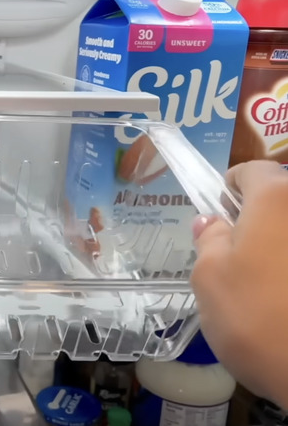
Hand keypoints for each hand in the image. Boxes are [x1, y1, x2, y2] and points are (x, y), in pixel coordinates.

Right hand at [192, 160, 287, 406]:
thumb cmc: (254, 318)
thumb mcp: (209, 278)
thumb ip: (209, 241)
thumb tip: (214, 223)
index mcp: (277, 199)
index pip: (253, 169)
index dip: (230, 187)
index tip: (217, 213)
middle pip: (280, 202)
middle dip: (257, 222)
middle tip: (235, 258)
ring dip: (279, 251)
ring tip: (264, 290)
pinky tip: (285, 306)